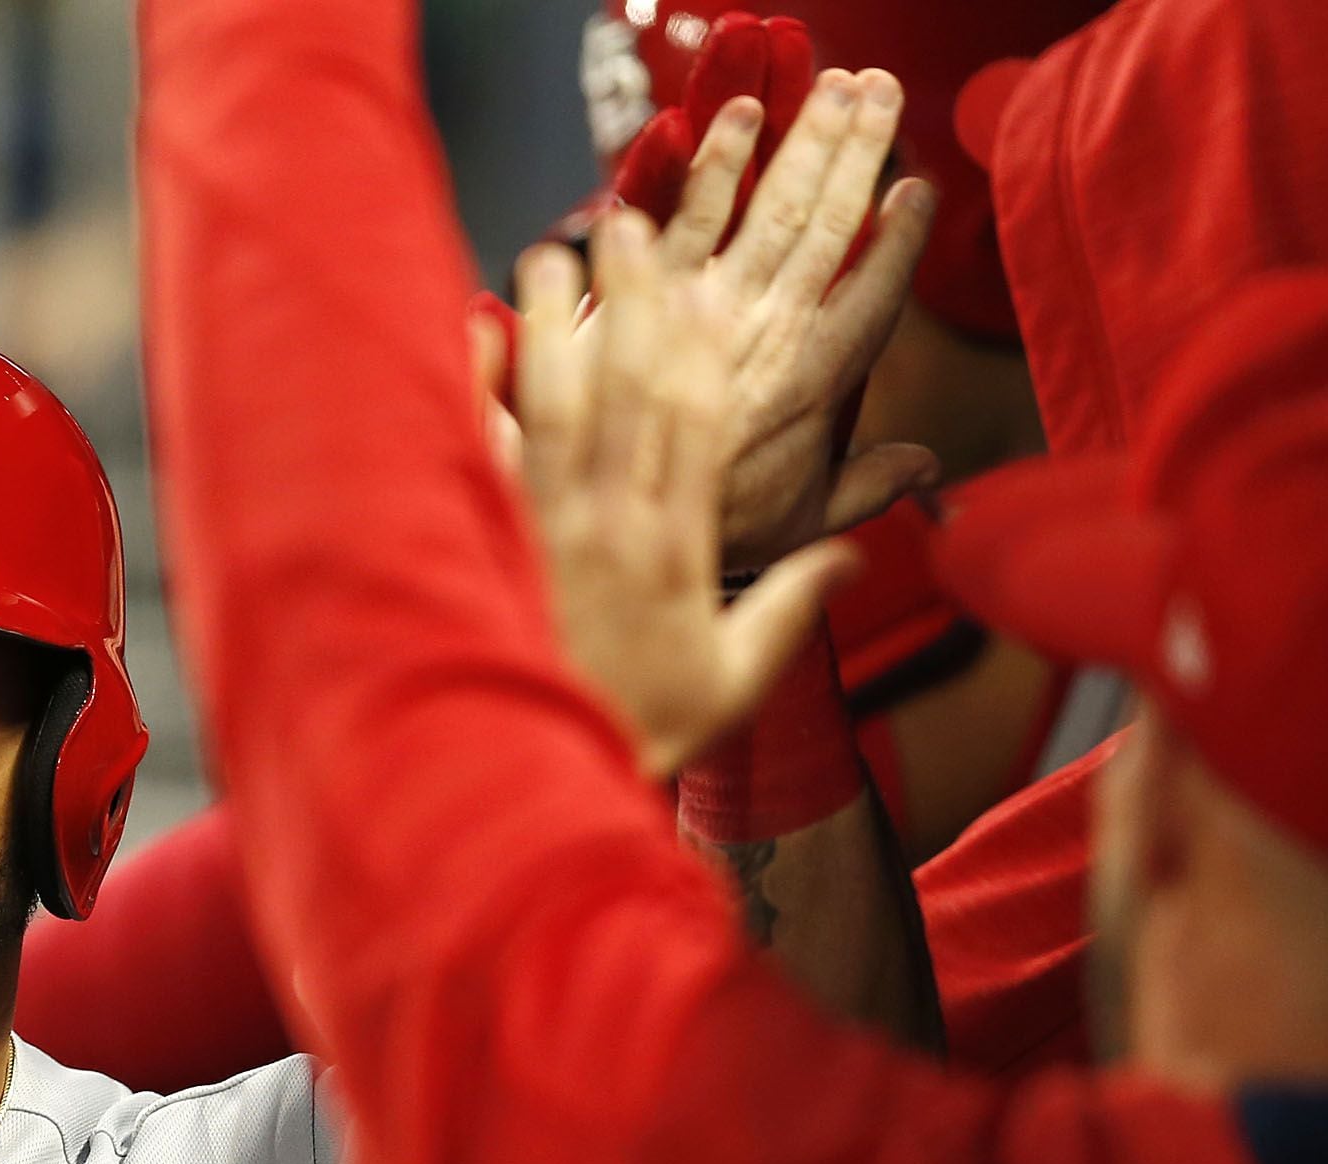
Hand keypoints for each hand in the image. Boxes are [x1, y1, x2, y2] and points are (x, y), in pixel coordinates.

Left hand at [517, 211, 851, 779]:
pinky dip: (474, 393)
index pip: (697, 425)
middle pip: (624, 392)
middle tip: (627, 224)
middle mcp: (610, 524)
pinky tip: (470, 331)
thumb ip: (793, 609)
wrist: (540, 775)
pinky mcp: (489, 543)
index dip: (702, 348)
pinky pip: (480, 455)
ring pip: (551, 407)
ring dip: (552, 323)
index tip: (707, 281)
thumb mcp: (736, 678)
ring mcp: (542, 530)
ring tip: (549, 249)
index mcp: (676, 547)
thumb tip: (858, 556)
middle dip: (629, 302)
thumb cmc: (642, 727)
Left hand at [602, 61, 938, 566]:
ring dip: (802, 144)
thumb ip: (864, 489)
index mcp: (814, 389)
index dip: (900, 243)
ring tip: (834, 84)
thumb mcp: (799, 528)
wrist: (605, 560)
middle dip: (857, 155)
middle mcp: (768, 341)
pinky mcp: (643, 307)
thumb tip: (926, 468)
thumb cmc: (704, 546)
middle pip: (824, 232)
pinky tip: (739, 117)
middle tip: (881, 90)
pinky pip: (684, 223)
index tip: (919, 190)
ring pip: (767, 214)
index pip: (873, 299)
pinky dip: (712, 167)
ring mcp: (705, 317)